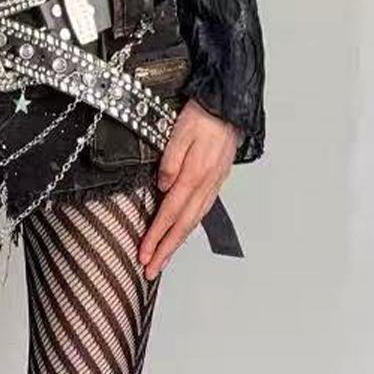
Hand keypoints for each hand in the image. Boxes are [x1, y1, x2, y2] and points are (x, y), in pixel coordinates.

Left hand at [139, 100, 240, 279]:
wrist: (229, 103)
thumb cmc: (202, 114)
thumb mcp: (180, 130)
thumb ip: (171, 160)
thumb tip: (163, 186)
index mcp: (195, 174)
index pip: (170, 212)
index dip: (157, 235)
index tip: (144, 253)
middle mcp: (206, 184)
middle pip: (182, 225)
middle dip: (165, 250)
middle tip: (150, 270)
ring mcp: (213, 185)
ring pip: (192, 222)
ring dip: (176, 244)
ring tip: (162, 261)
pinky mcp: (215, 182)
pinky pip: (200, 212)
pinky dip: (188, 229)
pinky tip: (180, 236)